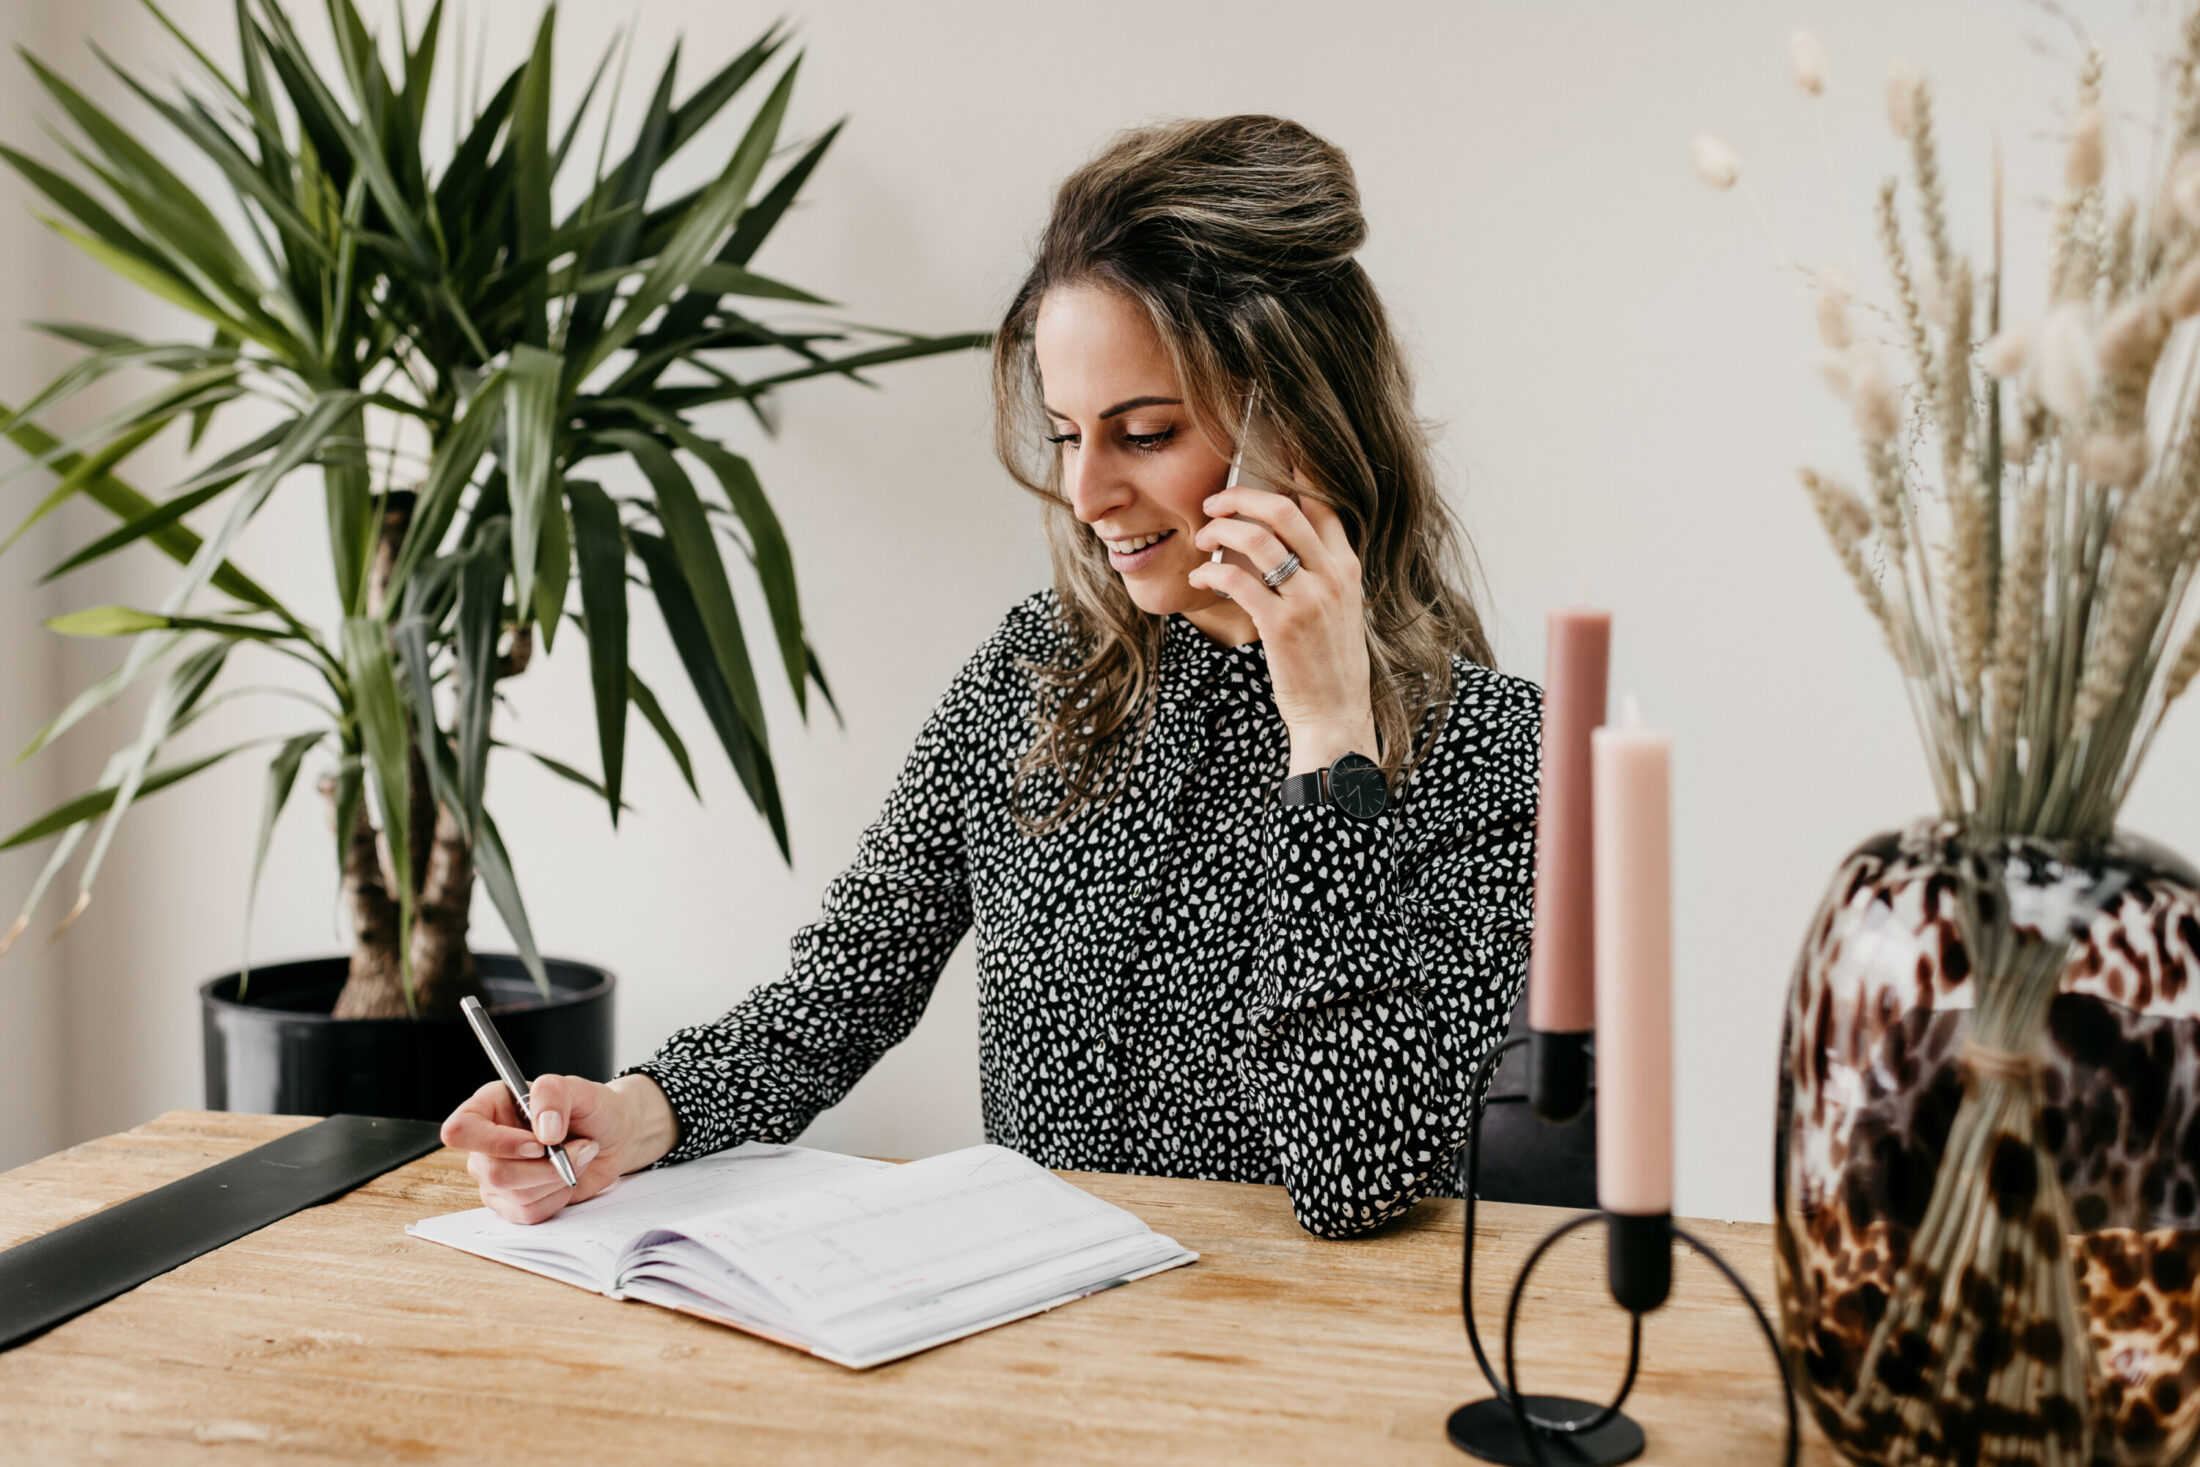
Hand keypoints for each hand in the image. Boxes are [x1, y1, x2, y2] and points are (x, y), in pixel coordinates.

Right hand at [439, 1072, 678, 1224]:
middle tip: (578, 1146)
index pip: (460, 1130)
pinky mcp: (511, 1202)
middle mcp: (485, 1143)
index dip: (496, 1143)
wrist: (613, 1137)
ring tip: (577, 1156)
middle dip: (544, 1166)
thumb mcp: (579, 1088)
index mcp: (490, 1106)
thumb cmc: (592, 1109)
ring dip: (557, 1178)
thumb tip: (543, 1131)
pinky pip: (528, 1213)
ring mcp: (495, 1176)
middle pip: (492, 1172)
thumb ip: (554, 1094)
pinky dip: (558, 1197)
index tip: (538, 1143)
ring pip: (514, 1195)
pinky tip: (567, 1177)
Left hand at [1188, 473, 1377, 774]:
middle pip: (1285, 509)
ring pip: (1257, 538)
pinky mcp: (1280, 625)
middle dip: (1242, 496)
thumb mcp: (1338, 608)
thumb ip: (1318, 570)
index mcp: (1347, 567)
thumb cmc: (1328, 662)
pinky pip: (1237, 581)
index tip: (1264, 461)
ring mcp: (1308, 600)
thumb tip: (1275, 536)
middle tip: (1215, 502)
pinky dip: (1211, 573)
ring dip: (1221, 531)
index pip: (1322, 504)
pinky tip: (1200, 578)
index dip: (1293, 476)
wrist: (1335, 714)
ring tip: (1203, 539)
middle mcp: (1332, 576)